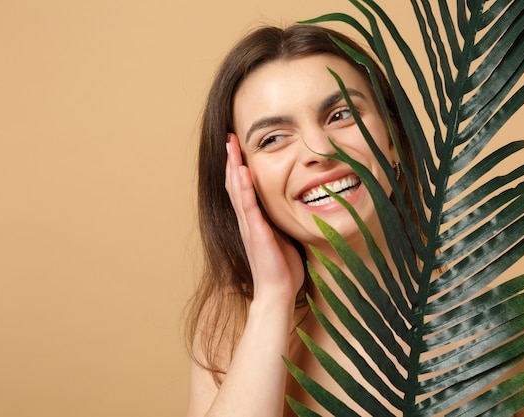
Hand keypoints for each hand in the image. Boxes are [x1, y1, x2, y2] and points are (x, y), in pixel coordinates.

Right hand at [225, 134, 305, 304]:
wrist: (278, 292)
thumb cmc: (284, 268)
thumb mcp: (284, 237)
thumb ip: (282, 221)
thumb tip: (296, 206)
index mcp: (254, 220)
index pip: (243, 188)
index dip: (239, 167)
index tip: (238, 147)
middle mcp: (247, 220)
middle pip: (234, 184)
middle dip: (231, 160)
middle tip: (228, 138)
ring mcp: (249, 226)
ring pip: (237, 190)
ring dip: (233, 166)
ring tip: (230, 146)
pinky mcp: (255, 233)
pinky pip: (248, 206)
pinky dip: (243, 188)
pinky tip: (241, 172)